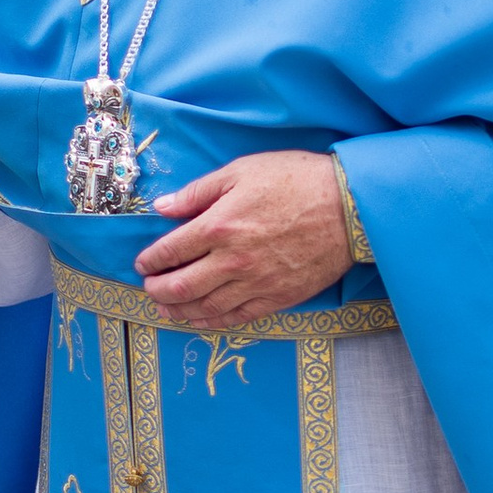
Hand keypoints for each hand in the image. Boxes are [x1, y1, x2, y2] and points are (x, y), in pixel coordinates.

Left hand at [136, 152, 350, 323]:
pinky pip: (236, 317)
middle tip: (148, 288)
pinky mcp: (277, 298)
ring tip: (165, 307)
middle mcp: (233, 260)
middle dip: (157, 289)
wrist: (349, 207)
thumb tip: (164, 207)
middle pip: (182, 285)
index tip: (143, 262)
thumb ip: (199, 192)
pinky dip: (212, 321)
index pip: (171, 250)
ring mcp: (256, 283)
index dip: (151, 259)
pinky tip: (198, 319)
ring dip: (178, 309)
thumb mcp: (243, 171)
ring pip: (205, 306)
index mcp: (220, 225)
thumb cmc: (297, 181)